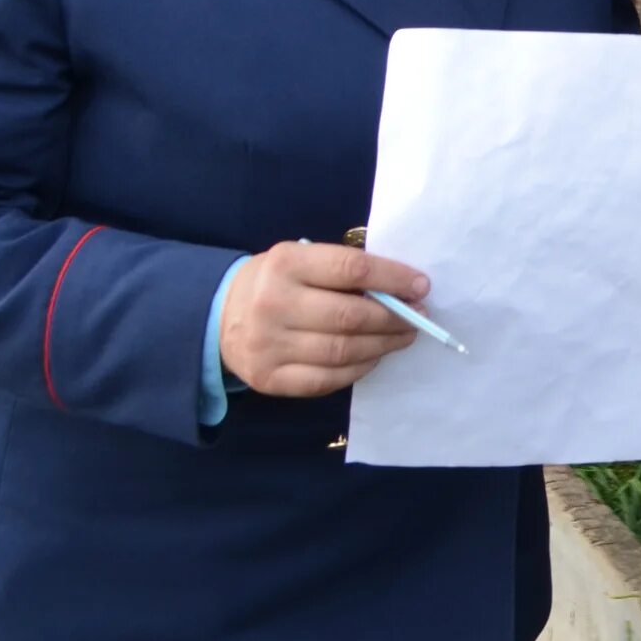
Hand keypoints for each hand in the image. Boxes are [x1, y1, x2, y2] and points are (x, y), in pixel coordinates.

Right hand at [218, 240, 427, 398]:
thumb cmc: (277, 282)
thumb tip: (404, 290)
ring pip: (343, 351)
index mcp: (286, 264)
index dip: (394, 279)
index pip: (352, 269)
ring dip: (384, 344)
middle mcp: (273, 304)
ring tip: (403, 336)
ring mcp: (268, 345)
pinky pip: (327, 379)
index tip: (422, 286)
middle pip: (350, 316)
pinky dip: (359, 368)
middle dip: (395, 318)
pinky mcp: (269, 378)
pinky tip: (373, 356)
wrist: (218, 315)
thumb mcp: (302, 261)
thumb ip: (344, 271)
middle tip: (419, 317)